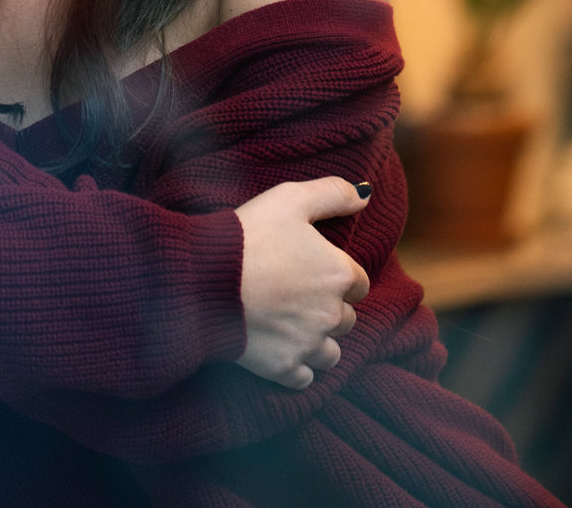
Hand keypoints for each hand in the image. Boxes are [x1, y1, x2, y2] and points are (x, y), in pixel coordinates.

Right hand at [234, 176, 370, 389]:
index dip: (338, 276)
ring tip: (292, 325)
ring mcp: (308, 345)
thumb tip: (365, 193)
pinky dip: (297, 367)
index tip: (315, 271)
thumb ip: (333, 193)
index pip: (359, 283)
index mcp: (338, 273)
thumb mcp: (291, 199)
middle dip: (329, 309)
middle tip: (298, 295)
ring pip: (331, 353)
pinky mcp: (284, 368)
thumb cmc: (250, 235)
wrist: (206, 279)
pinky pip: (305, 378)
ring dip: (318, 342)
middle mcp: (331, 313)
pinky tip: (280, 348)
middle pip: (346, 319)